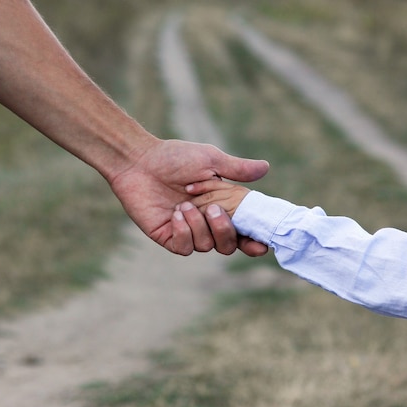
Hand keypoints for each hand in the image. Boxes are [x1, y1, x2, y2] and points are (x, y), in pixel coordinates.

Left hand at [109, 139, 267, 254]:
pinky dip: (184, 232)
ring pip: (207, 246)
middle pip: (228, 245)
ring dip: (200, 225)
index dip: (254, 241)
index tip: (262, 243)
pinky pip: (184, 247)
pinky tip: (176, 214)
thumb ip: (237, 169)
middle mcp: (206, 223)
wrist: (140, 161)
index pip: (243, 231)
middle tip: (214, 209)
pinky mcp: (167, 236)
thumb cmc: (174, 157)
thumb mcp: (210, 160)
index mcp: (221, 207)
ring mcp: (187, 231)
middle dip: (225, 231)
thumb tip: (266, 168)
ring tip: (185, 203)